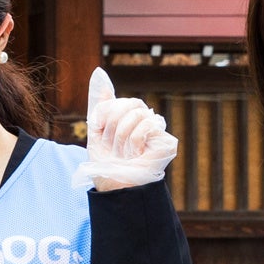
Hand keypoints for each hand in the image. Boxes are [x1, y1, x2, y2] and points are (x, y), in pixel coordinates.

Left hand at [81, 68, 176, 189]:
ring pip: (137, 113)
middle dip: (113, 125)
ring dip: (122, 136)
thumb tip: (99, 74)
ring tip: (124, 153)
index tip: (100, 130)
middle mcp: (145, 123)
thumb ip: (99, 104)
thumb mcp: (96, 131)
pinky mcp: (167, 142)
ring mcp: (157, 132)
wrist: (115, 189)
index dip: (106, 114)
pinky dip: (135, 141)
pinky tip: (136, 154)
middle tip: (113, 146)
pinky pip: (148, 124)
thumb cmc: (106, 165)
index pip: (119, 101)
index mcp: (129, 119)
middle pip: (128, 103)